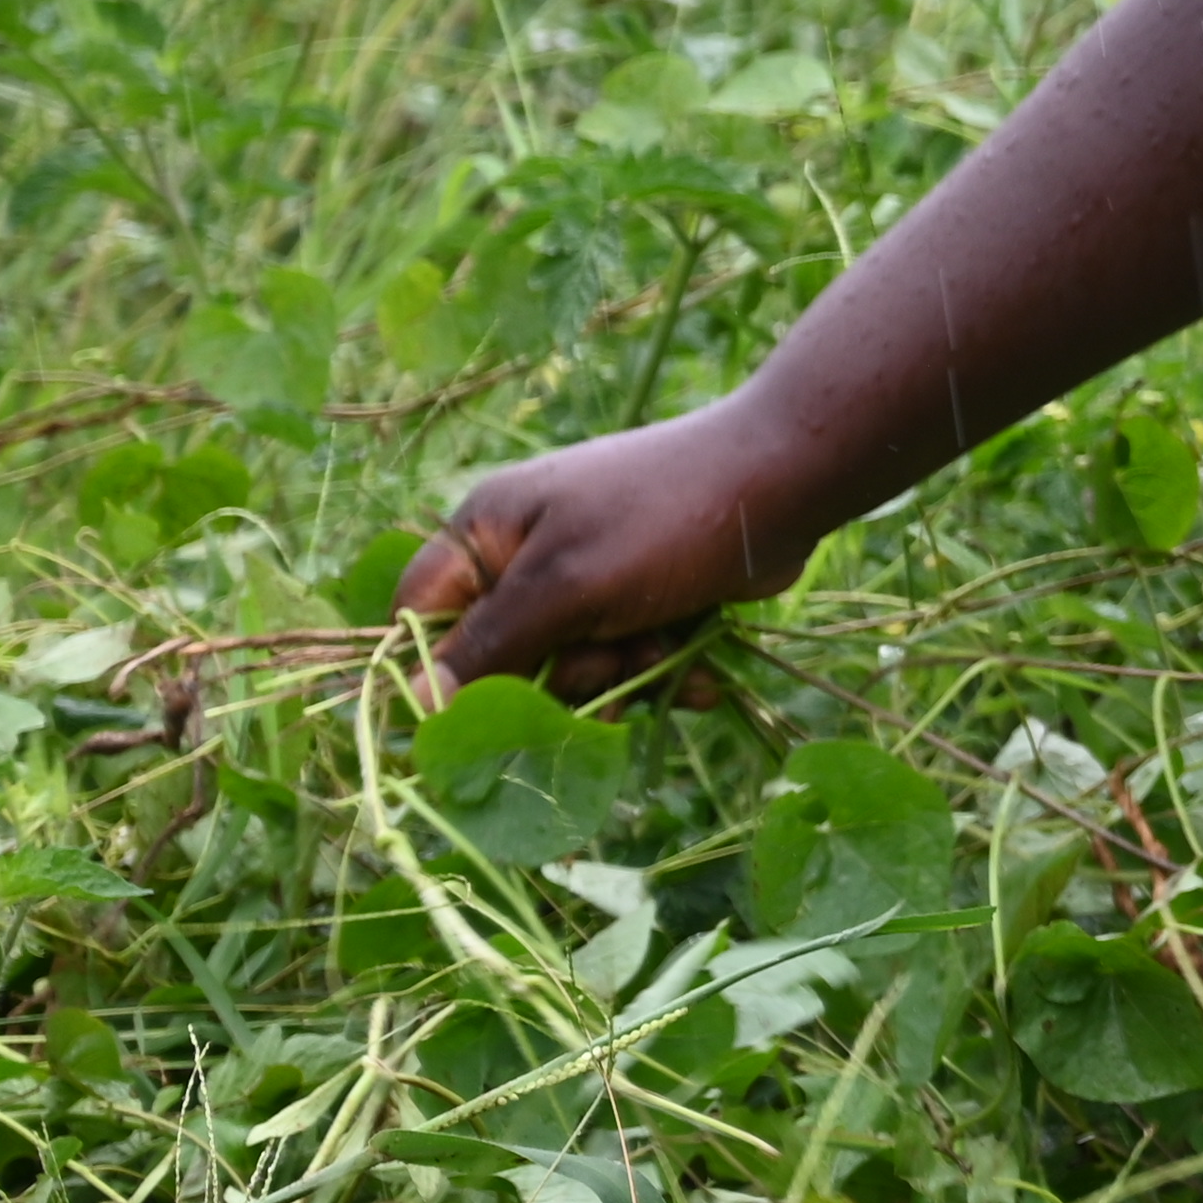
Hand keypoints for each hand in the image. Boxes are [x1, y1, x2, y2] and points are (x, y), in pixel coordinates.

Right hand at [397, 397, 842, 704]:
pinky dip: (660, 670)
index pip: (420, 613)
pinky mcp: (643, 600)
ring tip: (660, 647)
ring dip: (618, 676)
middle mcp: (529, 554)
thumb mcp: (567, 586)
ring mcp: (589, 577)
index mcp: (489, 531)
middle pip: (503, 656)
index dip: (435, 669)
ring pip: (572, 666)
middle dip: (557, 676)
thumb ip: (492, 644)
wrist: (787, 482)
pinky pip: (628, 659)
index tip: (469, 720)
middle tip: (603, 666)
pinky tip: (698, 674)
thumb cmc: (664, 521)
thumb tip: (415, 700)